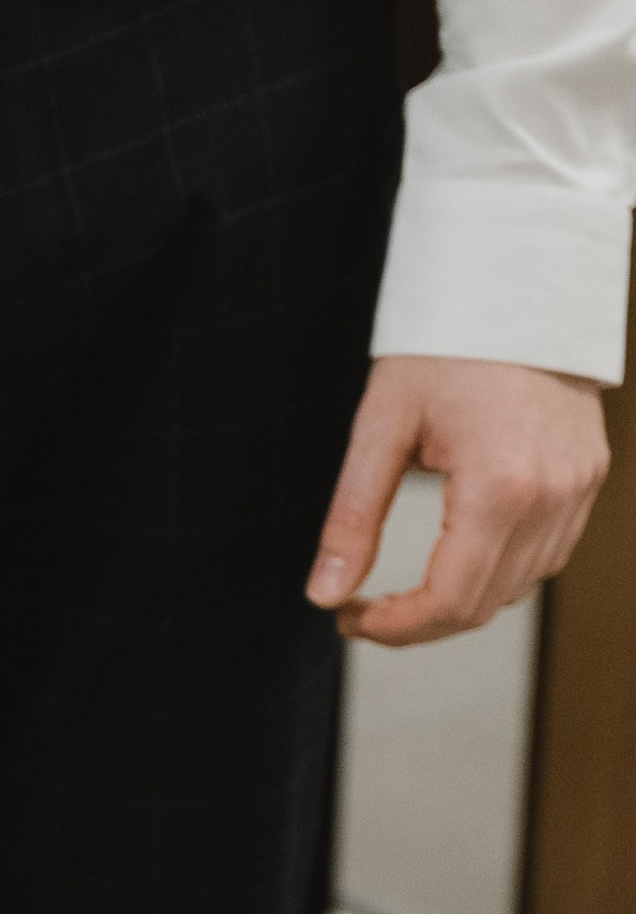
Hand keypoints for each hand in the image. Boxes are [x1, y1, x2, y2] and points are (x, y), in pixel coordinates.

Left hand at [308, 355, 609, 646]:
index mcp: (500, 486)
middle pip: (483, 606)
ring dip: (457, 602)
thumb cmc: (446, 345)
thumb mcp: (382, 427)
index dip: (394, 629)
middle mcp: (552, 496)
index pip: (449, 602)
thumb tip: (324, 595)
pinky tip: (456, 556)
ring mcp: (579, 489)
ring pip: (516, 588)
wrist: (519, 284)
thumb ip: (351, 519)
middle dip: (417, 623)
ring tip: (403, 589)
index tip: (348, 618)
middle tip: (362, 609)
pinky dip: (497, 571)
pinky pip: (546, 555)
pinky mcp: (589, 478)